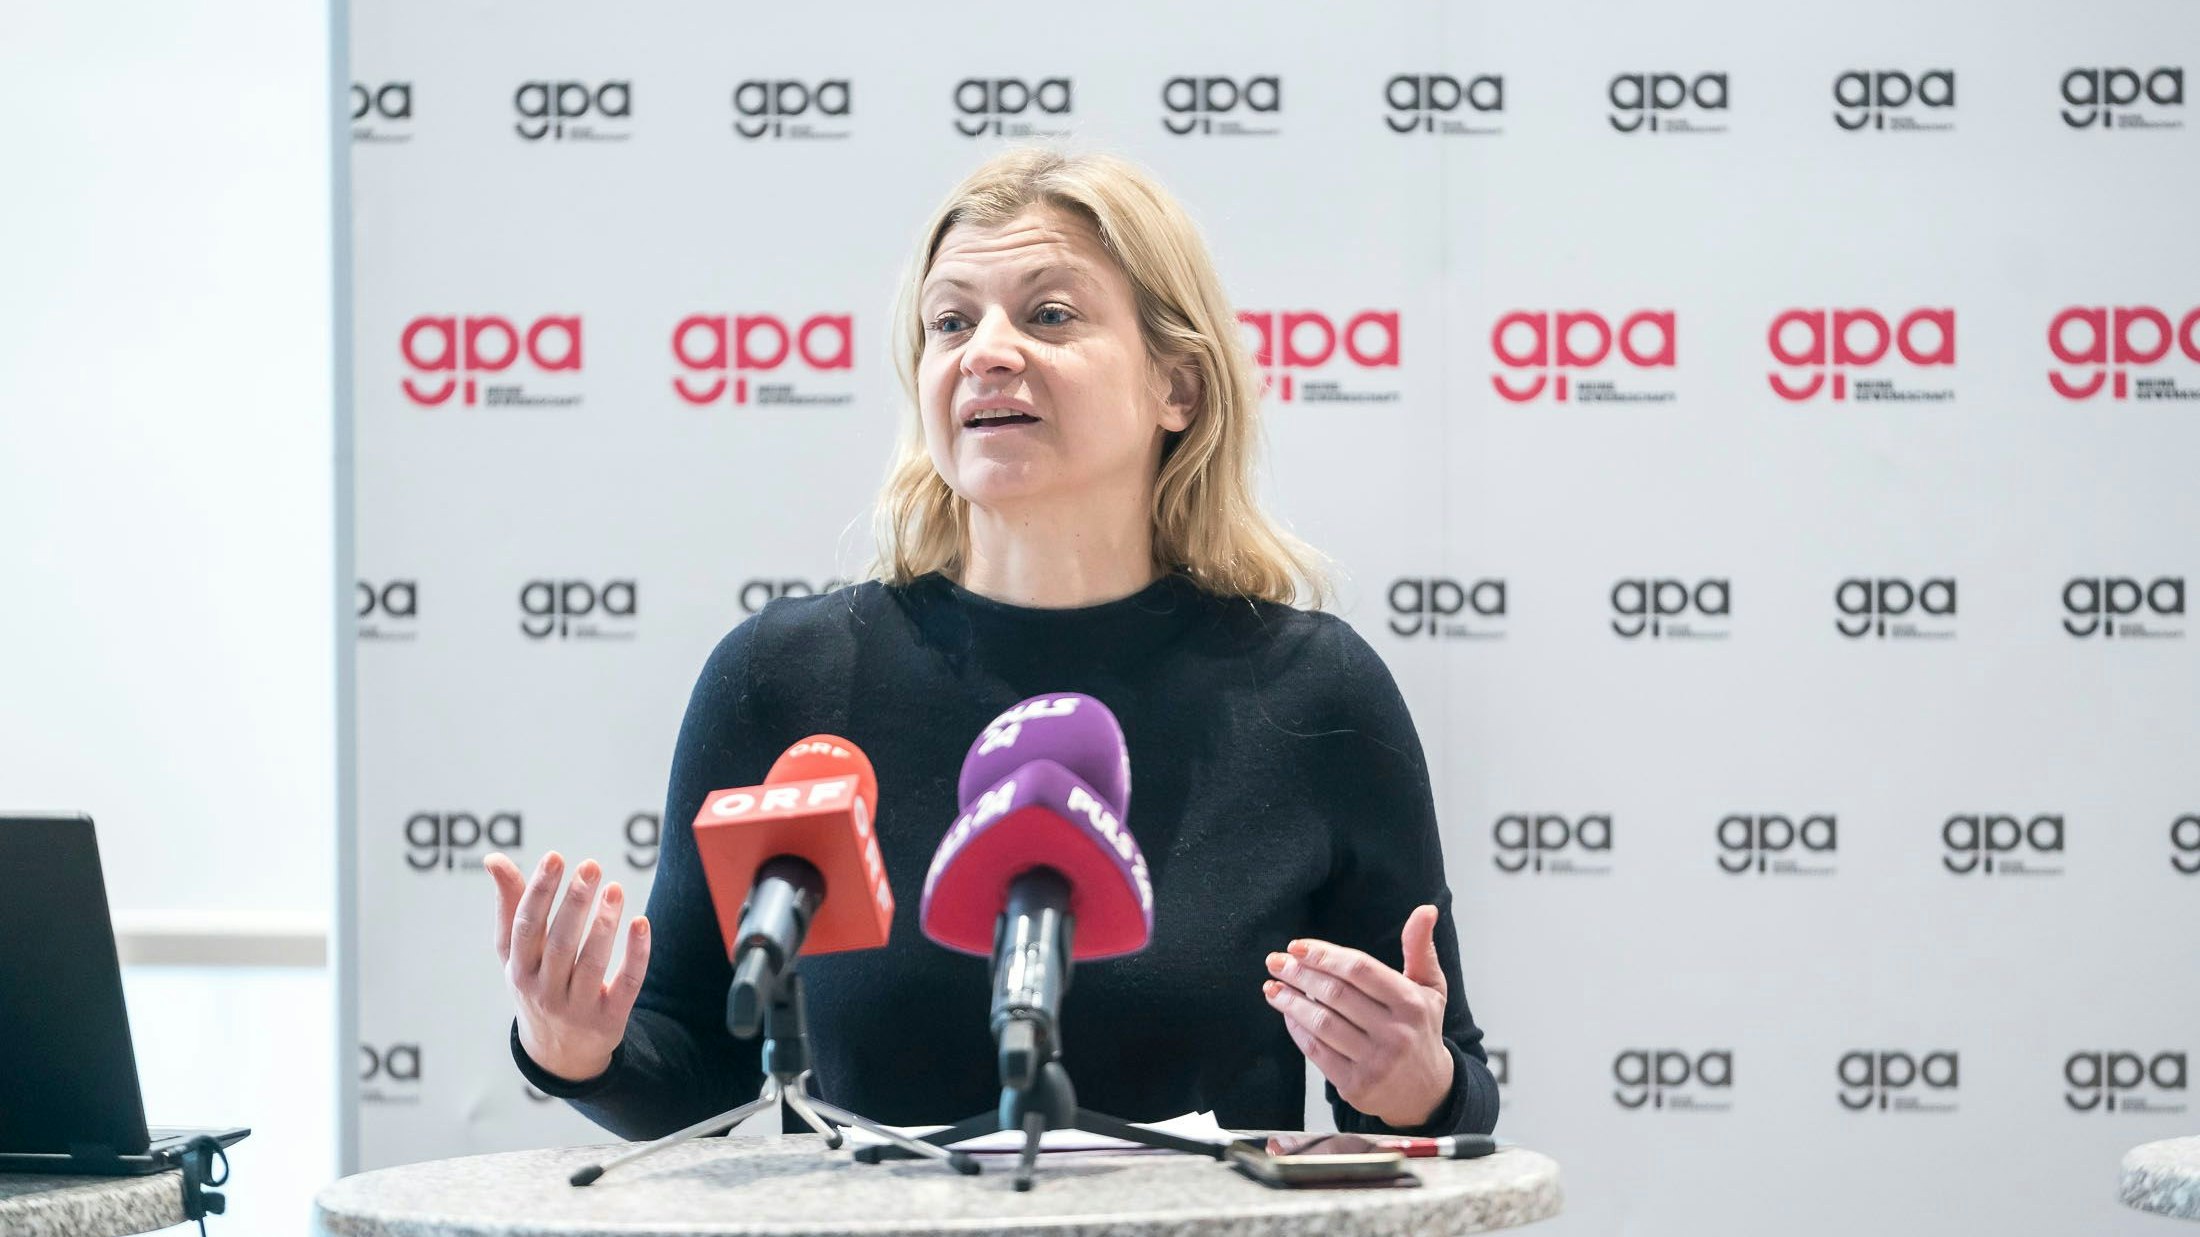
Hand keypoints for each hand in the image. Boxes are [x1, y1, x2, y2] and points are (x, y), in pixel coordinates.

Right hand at [485, 850, 650, 1084]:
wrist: (558, 1054)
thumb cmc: (535, 983)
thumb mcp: (515, 953)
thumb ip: (509, 904)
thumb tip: (494, 857)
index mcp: (519, 968)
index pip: (527, 926)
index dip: (538, 892)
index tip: (554, 857)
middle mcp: (544, 990)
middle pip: (560, 942)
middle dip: (574, 903)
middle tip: (591, 866)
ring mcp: (576, 1007)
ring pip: (592, 962)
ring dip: (605, 924)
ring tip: (615, 888)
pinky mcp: (608, 1020)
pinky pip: (625, 984)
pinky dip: (635, 955)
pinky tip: (642, 924)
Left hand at [1263, 903, 1454, 1128]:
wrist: (1427, 1092)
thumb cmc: (1421, 1030)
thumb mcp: (1430, 989)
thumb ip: (1420, 949)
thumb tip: (1425, 909)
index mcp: (1412, 1003)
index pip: (1360, 969)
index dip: (1324, 955)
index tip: (1296, 946)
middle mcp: (1395, 1033)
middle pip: (1335, 994)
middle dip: (1299, 974)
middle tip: (1275, 961)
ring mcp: (1375, 1062)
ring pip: (1322, 1023)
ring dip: (1291, 1001)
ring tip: (1273, 986)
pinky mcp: (1356, 1085)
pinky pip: (1317, 1052)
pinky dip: (1297, 1030)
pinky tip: (1287, 1014)